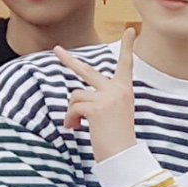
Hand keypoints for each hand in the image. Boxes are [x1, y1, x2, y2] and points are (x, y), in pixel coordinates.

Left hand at [59, 28, 138, 159]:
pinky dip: (70, 119)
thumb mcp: (113, 114)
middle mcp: (118, 90)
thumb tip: (74, 100)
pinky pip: (73, 107)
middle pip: (87, 71)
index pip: (126, 65)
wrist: (123, 155)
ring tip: (77, 125)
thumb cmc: (118, 139)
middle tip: (56, 50)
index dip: (127, 47)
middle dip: (68, 60)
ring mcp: (108, 96)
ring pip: (75, 95)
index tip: (130, 31)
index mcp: (125, 90)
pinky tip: (76, 128)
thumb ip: (99, 100)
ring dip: (72, 112)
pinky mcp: (96, 106)